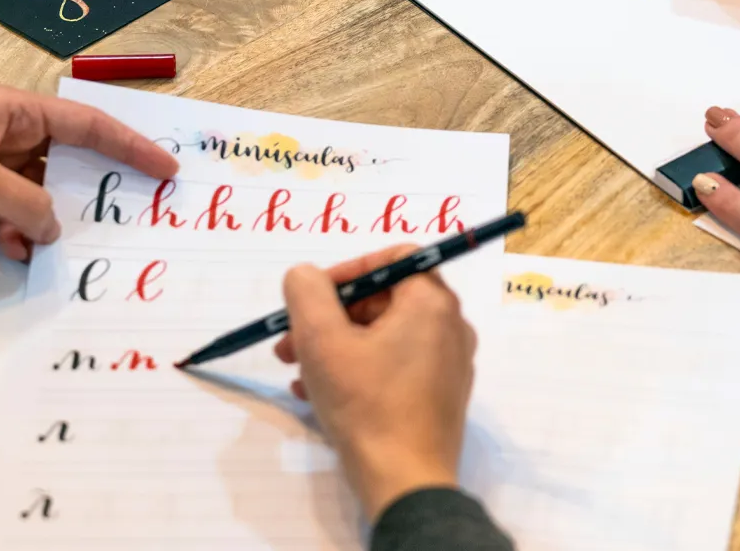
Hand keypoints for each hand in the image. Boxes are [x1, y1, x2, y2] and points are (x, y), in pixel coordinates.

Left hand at [0, 86, 179, 261]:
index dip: (129, 145)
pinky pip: (13, 211)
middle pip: (68, 158)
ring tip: (56, 244)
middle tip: (127, 214)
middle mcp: (8, 132)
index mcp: (13, 110)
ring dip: (47, 219)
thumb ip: (22, 201)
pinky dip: (18, 232)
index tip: (164, 169)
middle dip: (90, 188)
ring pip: (41, 191)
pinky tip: (16, 251)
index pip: (87, 123)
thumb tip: (54, 227)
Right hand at [277, 247, 477, 520]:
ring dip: (334, 345)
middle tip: (290, 340)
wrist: (404, 480)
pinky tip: (315, 393)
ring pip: (383, 336)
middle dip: (330, 316)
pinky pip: (393, 366)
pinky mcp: (438, 395)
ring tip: (296, 370)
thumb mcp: (322, 339)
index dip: (348, 269)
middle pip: (383, 300)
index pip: (394, 258)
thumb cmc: (366, 403)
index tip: (313, 294)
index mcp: (432, 303)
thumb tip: (306, 276)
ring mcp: (447, 364)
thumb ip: (307, 293)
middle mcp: (449, 327)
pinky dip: (355, 370)